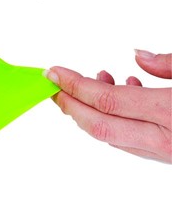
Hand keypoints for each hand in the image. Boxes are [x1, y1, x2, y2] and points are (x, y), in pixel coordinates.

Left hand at [44, 50, 171, 163]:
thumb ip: (168, 63)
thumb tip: (138, 56)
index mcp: (170, 112)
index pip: (107, 100)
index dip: (76, 86)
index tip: (55, 73)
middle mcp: (164, 140)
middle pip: (100, 125)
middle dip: (71, 105)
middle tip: (54, 87)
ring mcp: (166, 154)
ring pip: (114, 138)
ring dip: (93, 112)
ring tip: (95, 82)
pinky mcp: (170, 158)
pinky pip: (131, 142)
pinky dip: (117, 121)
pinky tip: (123, 98)